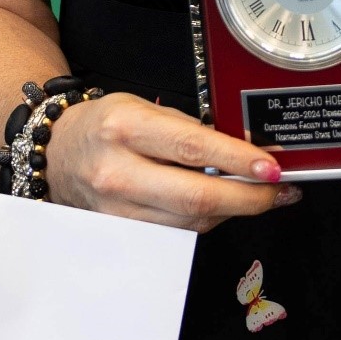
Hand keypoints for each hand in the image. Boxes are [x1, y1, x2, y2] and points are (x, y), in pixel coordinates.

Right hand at [44, 93, 305, 231]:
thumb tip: (244, 150)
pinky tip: (222, 204)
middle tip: (281, 191)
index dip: (237, 160)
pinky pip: (177, 231)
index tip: (271, 168)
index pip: (191, 147)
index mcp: (126, 128)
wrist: (59, 154)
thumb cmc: (108, 125)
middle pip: (196, 197)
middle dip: (249, 199)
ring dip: (233, 210)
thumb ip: (189, 128)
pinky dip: (207, 219)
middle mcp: (119, 172)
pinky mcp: (123, 232)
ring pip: (192, 221)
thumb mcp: (144, 107)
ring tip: (258, 195)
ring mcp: (119, 209)